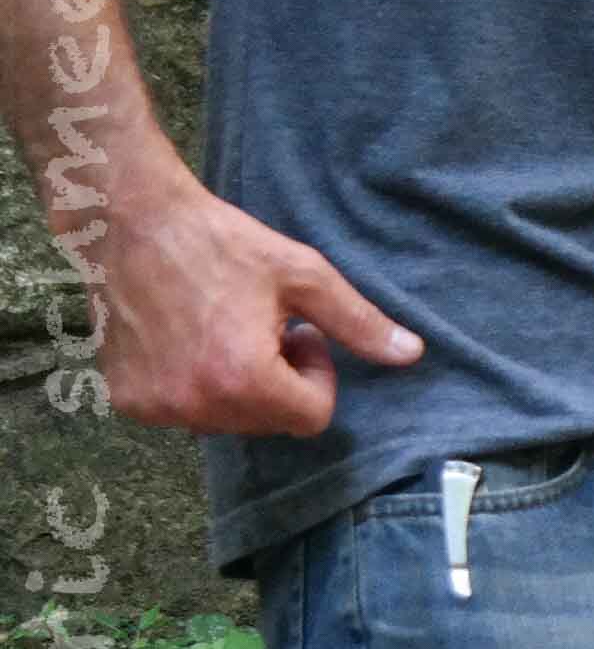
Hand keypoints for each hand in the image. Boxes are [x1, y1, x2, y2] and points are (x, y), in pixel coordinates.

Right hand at [94, 173, 419, 435]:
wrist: (133, 226)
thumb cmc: (223, 244)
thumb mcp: (304, 275)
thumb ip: (358, 323)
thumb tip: (411, 354)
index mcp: (243, 379)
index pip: (311, 418)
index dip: (317, 375)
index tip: (300, 334)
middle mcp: (195, 405)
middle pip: (269, 422)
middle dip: (279, 381)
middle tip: (264, 328)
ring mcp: (156, 408)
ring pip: (228, 421)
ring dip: (239, 386)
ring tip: (226, 330)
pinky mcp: (127, 402)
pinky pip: (184, 412)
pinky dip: (197, 386)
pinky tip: (190, 338)